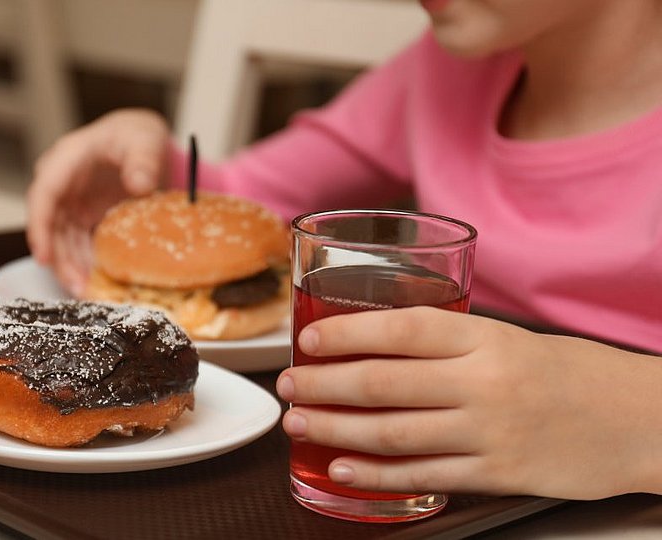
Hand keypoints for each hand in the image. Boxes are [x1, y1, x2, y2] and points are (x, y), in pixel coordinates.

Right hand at [26, 109, 170, 294]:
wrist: (141, 143)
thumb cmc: (136, 136)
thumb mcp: (144, 138)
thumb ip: (143, 159)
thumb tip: (139, 183)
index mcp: (67, 159)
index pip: (44, 194)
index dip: (40, 228)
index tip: (43, 257)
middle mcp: (61, 184)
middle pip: (49, 226)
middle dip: (59, 260)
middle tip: (77, 287)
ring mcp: (69, 204)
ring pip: (60, 241)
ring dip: (72, 267)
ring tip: (89, 292)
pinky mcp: (81, 219)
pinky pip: (77, 245)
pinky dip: (85, 263)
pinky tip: (98, 282)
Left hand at [276, 306, 661, 499]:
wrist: (638, 419)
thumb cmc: (568, 372)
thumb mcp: (508, 338)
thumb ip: (448, 341)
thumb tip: (372, 343)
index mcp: (485, 338)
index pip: (402, 328)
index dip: (346, 334)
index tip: (309, 339)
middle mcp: (484, 383)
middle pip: (384, 383)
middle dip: (323, 384)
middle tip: (289, 384)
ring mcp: (490, 432)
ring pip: (394, 432)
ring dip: (336, 428)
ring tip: (300, 422)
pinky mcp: (497, 474)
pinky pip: (423, 476)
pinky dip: (375, 474)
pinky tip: (342, 467)